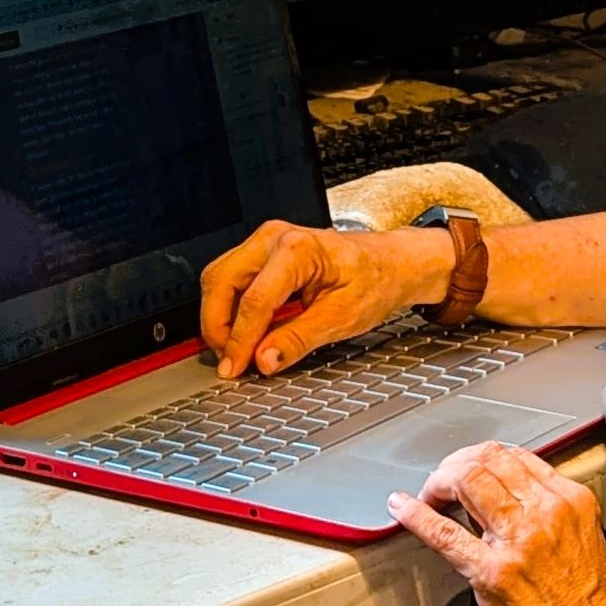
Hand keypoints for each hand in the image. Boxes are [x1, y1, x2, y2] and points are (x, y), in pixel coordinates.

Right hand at [198, 220, 450, 376]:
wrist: (388, 264)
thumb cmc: (373, 281)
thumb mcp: (342, 318)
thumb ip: (298, 340)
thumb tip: (264, 360)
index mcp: (298, 249)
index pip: (254, 300)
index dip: (240, 340)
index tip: (235, 367)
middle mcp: (274, 238)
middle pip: (221, 281)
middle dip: (217, 326)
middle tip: (228, 361)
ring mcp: (265, 241)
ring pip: (218, 278)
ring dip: (219, 317)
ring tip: (235, 351)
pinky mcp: (262, 252)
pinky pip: (230, 278)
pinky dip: (229, 308)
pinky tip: (242, 333)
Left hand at [389, 443, 605, 605]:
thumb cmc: (587, 599)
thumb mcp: (578, 536)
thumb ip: (543, 506)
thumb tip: (497, 490)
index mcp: (569, 501)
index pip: (515, 455)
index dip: (482, 457)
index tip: (469, 466)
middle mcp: (545, 514)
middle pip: (486, 462)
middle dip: (456, 465)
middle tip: (444, 480)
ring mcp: (518, 542)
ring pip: (465, 483)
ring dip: (438, 483)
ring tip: (429, 494)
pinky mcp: (493, 574)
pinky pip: (445, 534)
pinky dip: (417, 516)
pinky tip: (404, 508)